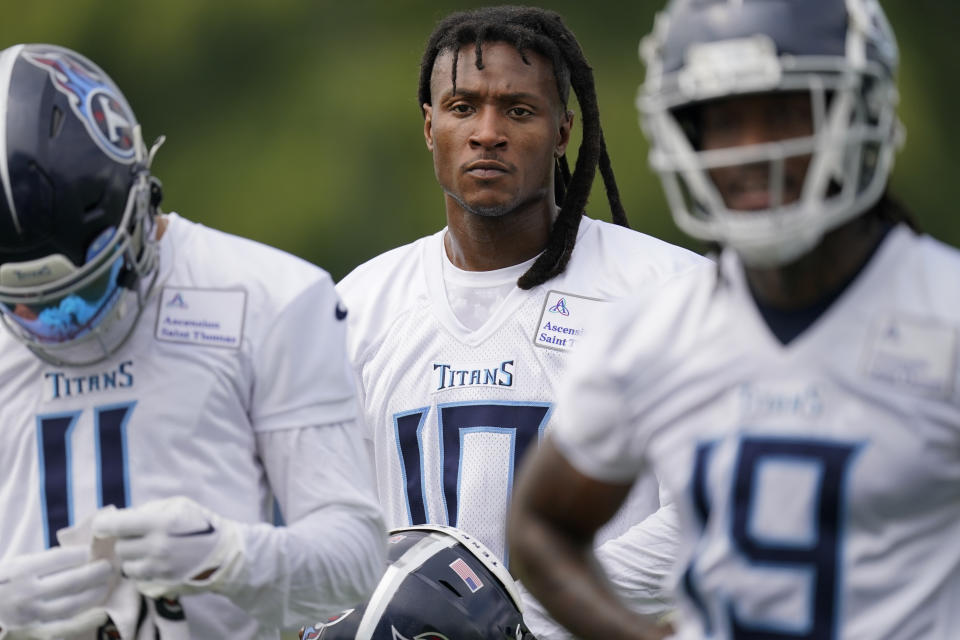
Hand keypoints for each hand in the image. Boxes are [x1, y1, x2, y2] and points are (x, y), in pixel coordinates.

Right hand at [0, 546, 111, 638]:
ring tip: (106, 583)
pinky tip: (99, 610)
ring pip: (72, 604)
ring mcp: (32, 614)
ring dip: (94, 593)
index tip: (94, 550)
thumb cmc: (5, 583)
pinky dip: (85, 618)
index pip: (59, 559)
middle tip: (110, 566)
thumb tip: (80, 554)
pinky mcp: (35, 631)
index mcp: (22, 571)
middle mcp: (27, 592)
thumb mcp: (17, 565)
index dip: (81, 554)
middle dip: (95, 572)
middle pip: (70, 581)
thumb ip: (44, 560)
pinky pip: (66, 625)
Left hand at [91, 496, 242, 597]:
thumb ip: (149, 509)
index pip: (117, 526)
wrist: (225, 554)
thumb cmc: (201, 524)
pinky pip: (139, 578)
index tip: (102, 526)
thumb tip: (122, 518)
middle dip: (126, 542)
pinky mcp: (162, 584)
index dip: (104, 525)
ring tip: (148, 552)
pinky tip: (156, 563)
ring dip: (133, 559)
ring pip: (127, 566)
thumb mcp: (178, 505)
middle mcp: (157, 547)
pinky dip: (142, 571)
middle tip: (138, 537)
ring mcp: (159, 569)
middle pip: (121, 548)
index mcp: (161, 523)